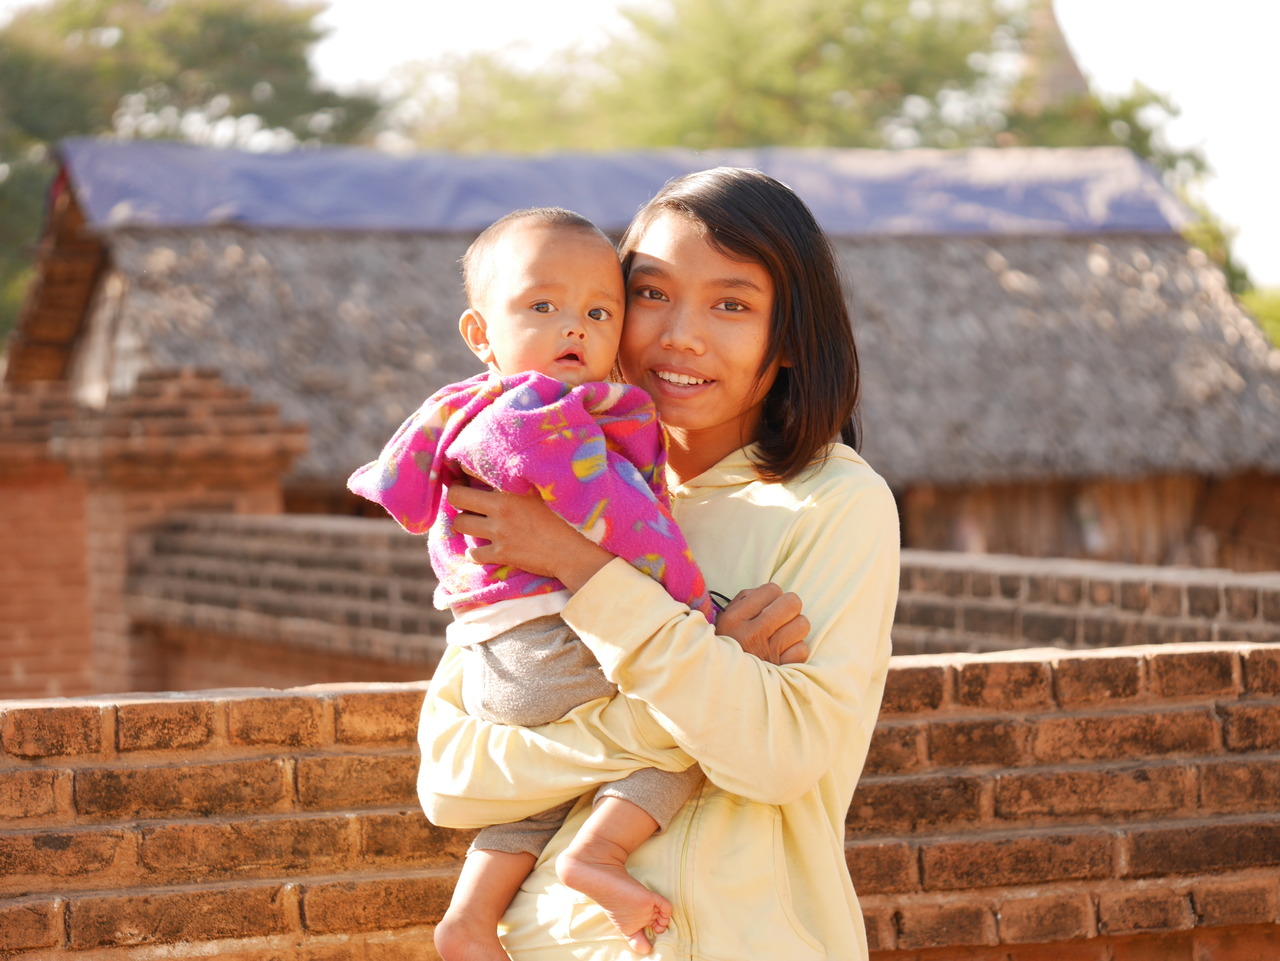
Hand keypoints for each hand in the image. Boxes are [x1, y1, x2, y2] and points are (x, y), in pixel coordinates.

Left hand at [447, 484, 612, 590]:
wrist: (579, 551)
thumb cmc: (570, 515)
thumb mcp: (549, 487)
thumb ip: (526, 476)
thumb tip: (515, 463)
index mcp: (512, 487)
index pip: (473, 469)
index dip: (464, 468)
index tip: (465, 471)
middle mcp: (501, 508)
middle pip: (456, 497)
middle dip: (456, 494)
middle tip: (463, 495)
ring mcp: (499, 533)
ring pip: (460, 524)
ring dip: (464, 521)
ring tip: (475, 520)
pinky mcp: (502, 554)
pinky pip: (473, 553)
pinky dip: (475, 550)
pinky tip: (484, 546)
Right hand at [716, 583, 809, 665]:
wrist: (725, 686)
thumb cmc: (729, 646)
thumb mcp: (725, 621)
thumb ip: (745, 600)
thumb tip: (772, 592)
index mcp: (734, 618)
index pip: (772, 590)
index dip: (774, 597)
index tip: (767, 607)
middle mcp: (751, 634)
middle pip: (792, 603)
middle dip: (789, 609)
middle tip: (781, 619)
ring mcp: (767, 653)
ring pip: (802, 625)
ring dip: (795, 630)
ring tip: (783, 636)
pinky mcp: (781, 670)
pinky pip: (802, 649)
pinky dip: (795, 651)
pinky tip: (783, 654)